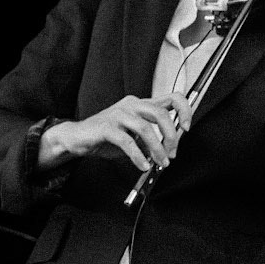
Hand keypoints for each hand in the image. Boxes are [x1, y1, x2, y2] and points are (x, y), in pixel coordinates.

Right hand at [39, 95, 191, 174]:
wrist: (77, 138)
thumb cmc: (106, 137)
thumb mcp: (134, 138)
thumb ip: (151, 140)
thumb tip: (169, 150)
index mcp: (141, 104)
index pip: (172, 97)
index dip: (184, 110)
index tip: (186, 128)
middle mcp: (131, 104)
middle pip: (161, 113)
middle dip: (171, 137)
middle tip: (171, 154)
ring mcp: (118, 113)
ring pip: (146, 128)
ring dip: (157, 149)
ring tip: (159, 163)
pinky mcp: (106, 127)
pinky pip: (128, 142)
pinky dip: (138, 156)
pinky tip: (142, 165)